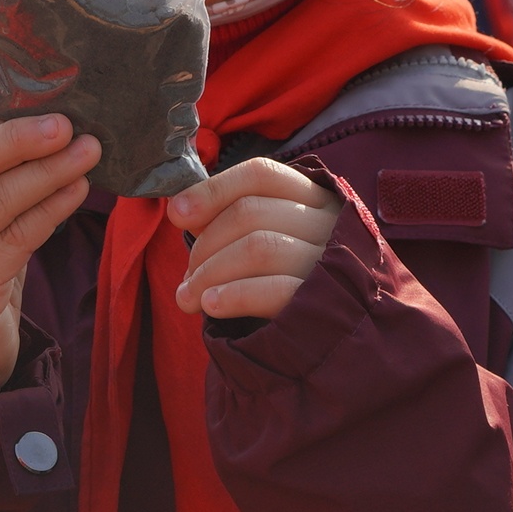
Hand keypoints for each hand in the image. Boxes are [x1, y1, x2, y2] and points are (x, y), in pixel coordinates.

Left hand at [165, 157, 341, 322]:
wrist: (335, 337)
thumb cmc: (290, 283)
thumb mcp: (266, 242)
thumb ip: (228, 221)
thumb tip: (182, 210)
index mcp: (312, 198)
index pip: (260, 174)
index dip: (213, 190)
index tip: (177, 213)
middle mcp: (327, 222)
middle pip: (250, 211)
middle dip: (205, 244)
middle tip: (187, 278)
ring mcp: (330, 261)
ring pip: (258, 246)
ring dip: (210, 273)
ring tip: (189, 298)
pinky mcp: (326, 302)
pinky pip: (274, 289)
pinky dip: (234, 295)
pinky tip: (212, 305)